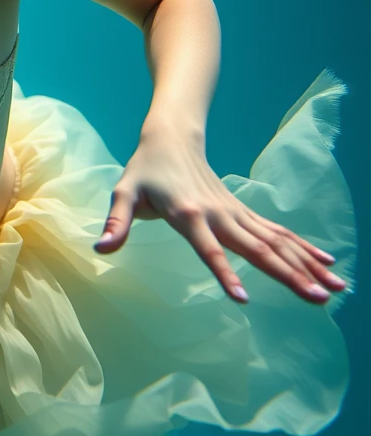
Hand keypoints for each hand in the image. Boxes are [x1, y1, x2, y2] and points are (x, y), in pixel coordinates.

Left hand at [95, 131, 347, 304]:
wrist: (171, 137)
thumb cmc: (144, 170)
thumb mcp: (124, 192)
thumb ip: (116, 222)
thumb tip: (100, 248)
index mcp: (188, 215)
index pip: (209, 250)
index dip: (224, 273)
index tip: (243, 298)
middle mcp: (218, 214)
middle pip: (256, 249)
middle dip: (287, 274)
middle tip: (316, 298)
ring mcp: (234, 213)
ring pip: (275, 242)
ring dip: (305, 265)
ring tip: (334, 289)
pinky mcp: (242, 212)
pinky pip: (276, 232)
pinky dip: (302, 247)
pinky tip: (327, 264)